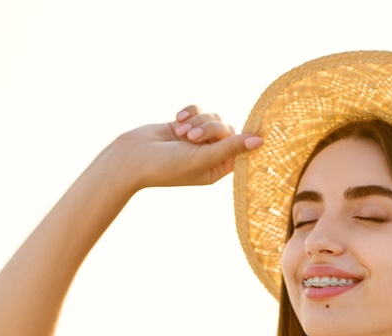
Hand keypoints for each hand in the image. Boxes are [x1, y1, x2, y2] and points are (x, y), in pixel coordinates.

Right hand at [100, 105, 262, 190]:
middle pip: (227, 129)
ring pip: (212, 117)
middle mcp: (208, 155)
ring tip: (180, 132)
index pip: (240, 149)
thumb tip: (260, 141)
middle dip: (210, 128)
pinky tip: (176, 118)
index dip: (241, 139)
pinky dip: (189, 112)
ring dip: (197, 121)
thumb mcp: (202, 158)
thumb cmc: (166, 166)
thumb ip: (231, 147)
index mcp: (216, 169)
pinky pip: (198, 110)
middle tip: (191, 137)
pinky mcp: (184, 125)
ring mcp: (196, 140)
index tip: (248, 130)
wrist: (131, 158)